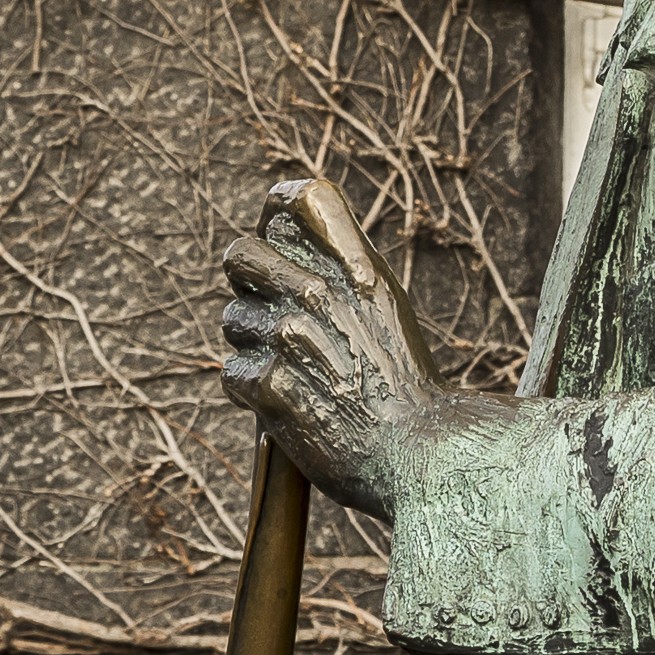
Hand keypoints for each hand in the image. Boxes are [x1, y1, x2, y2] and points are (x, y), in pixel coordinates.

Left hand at [219, 178, 450, 519]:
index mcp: (354, 268)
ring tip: (296, 373)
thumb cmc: (404, 384)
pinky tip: (288, 405)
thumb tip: (282, 235)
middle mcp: (319, 292)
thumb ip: (340, 266)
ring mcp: (290, 338)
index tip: (277, 236)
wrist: (422, 455)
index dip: (276, 211)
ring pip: (233, 320)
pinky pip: (232, 372)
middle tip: (275, 316)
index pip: (295, 198)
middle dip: (249, 286)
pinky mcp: (268, 386)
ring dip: (253, 346)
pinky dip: (252, 391)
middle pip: (239, 255)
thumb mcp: (384, 304)